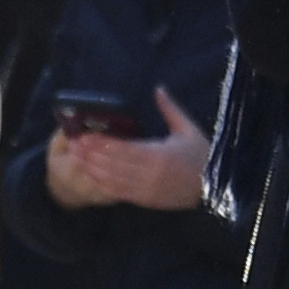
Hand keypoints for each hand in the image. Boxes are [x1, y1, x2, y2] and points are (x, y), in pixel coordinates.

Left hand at [50, 87, 212, 213]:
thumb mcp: (188, 129)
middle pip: (112, 164)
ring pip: (112, 179)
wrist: (215, 188)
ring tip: (76, 158)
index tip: (85, 135)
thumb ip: (170, 109)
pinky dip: (102, 184)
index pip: (123, 148)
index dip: (102, 142)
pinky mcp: (145, 200)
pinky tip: (91, 176)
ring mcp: (146, 190)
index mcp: (158, 154)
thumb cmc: (202, 156)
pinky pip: (119, 193)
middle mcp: (149, 174)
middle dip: (91, 154)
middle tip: (73, 144)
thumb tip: (158, 88)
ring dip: (92, 169)